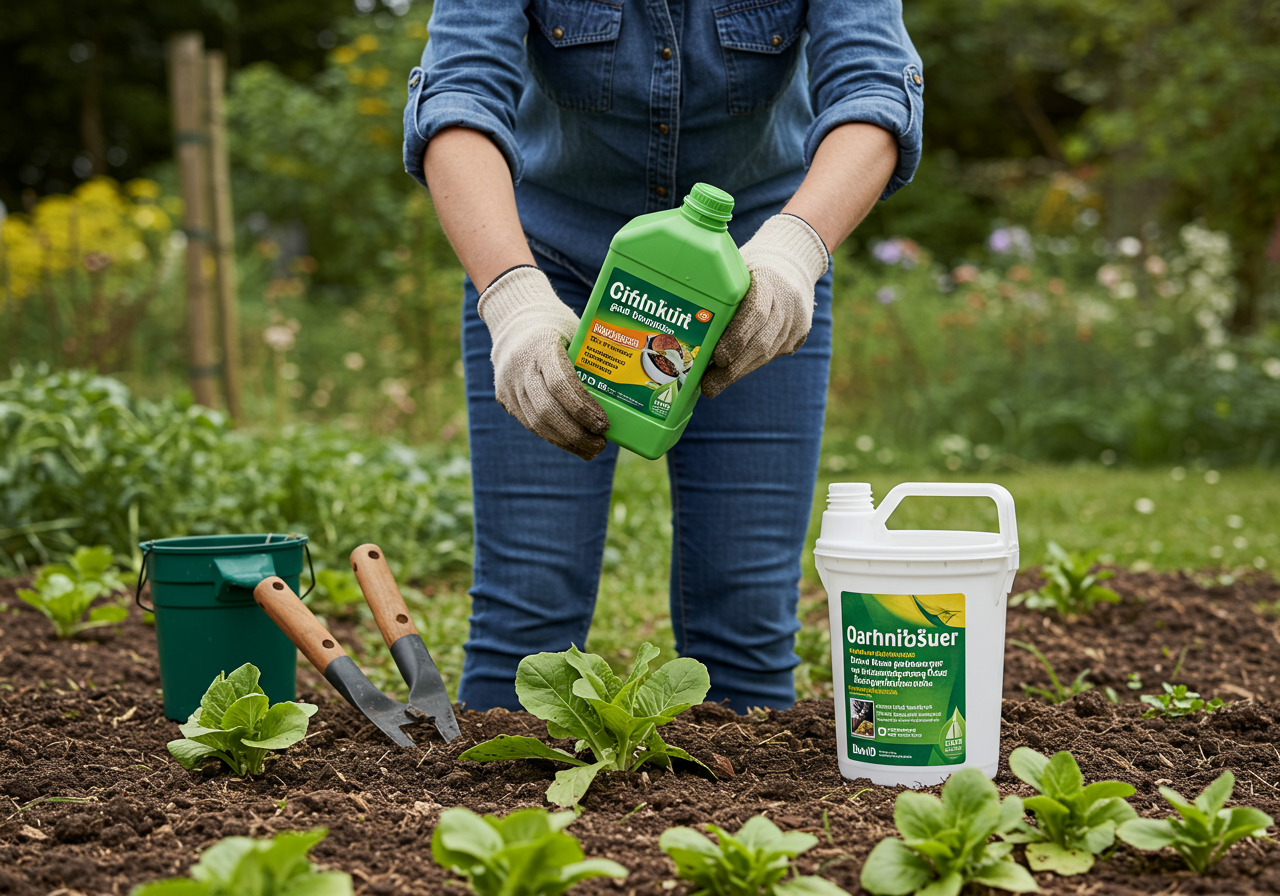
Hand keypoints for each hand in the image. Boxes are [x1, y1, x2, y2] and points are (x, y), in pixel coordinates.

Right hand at [478, 266, 610, 459]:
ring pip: (537, 423)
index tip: (604, 424)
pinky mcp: (504, 397)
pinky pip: (529, 424)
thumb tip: (630, 385)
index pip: (560, 383)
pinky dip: (553, 437)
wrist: (514, 319)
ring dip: (566, 442)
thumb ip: (593, 356)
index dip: (583, 408)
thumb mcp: (576, 330)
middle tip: (601, 444)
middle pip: (548, 410)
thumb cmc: (557, 325)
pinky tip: (573, 444)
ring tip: (591, 450)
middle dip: (577, 433)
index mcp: (540, 345)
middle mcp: (520, 366)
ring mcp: (508, 384)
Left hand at [701, 214, 828, 397]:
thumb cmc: (751, 267)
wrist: (792, 259)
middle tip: (709, 385)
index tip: (717, 358)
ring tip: (714, 384)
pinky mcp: (800, 334)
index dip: (736, 337)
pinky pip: (774, 354)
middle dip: (733, 368)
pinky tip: (732, 371)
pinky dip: (750, 364)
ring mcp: (796, 321)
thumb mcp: (735, 270)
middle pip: (761, 343)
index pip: (756, 313)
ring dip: (739, 371)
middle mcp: (787, 303)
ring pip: (767, 354)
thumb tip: (680, 321)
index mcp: (768, 280)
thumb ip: (719, 293)